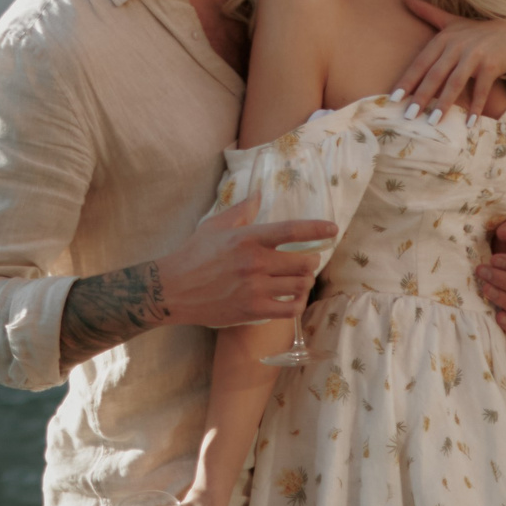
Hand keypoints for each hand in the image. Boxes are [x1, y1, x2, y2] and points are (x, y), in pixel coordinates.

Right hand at [155, 197, 335, 329]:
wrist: (173, 289)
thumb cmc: (193, 254)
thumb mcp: (215, 225)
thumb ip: (241, 211)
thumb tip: (258, 195)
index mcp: (247, 238)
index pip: (291, 230)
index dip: (316, 229)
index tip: (332, 229)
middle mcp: (255, 262)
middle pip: (303, 261)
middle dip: (311, 261)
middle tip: (307, 261)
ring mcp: (255, 288)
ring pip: (300, 285)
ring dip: (305, 282)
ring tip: (300, 279)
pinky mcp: (252, 310)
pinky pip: (290, 308)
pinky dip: (297, 302)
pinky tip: (293, 298)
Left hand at [394, 0, 505, 123]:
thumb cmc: (479, 32)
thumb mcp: (452, 21)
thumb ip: (427, 12)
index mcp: (444, 38)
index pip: (421, 62)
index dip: (407, 80)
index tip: (393, 98)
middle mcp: (458, 45)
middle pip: (435, 74)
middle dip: (421, 96)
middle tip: (409, 115)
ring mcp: (476, 54)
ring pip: (456, 82)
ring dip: (445, 104)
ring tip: (433, 122)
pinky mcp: (492, 64)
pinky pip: (481, 88)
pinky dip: (475, 105)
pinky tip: (469, 122)